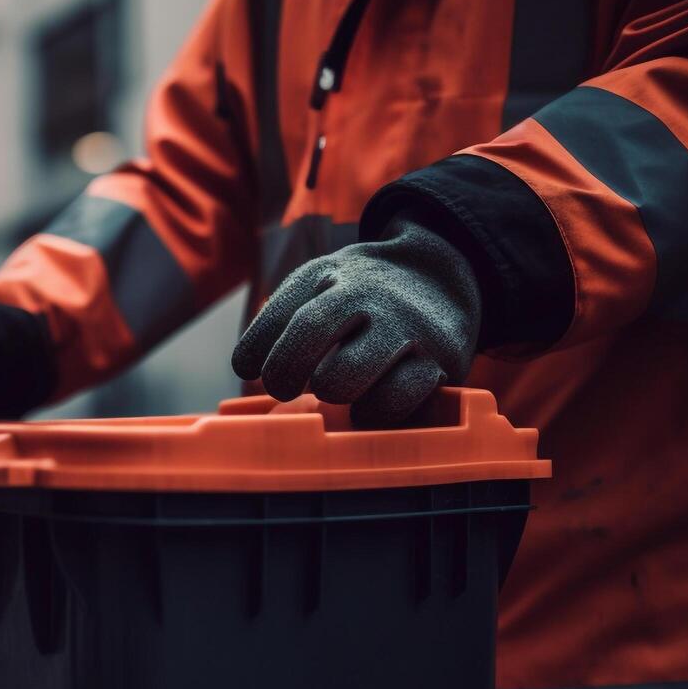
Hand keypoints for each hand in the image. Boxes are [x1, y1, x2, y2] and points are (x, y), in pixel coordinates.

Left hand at [231, 218, 480, 426]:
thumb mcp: (319, 282)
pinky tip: (368, 406)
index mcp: (332, 275)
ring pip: (349, 376)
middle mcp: (371, 296)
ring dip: (332, 392)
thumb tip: (246, 370)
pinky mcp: (441, 362)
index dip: (256, 350)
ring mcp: (408, 328)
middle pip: (309, 334)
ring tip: (335, 389)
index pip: (281, 314)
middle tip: (286, 387)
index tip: (251, 370)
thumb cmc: (360, 292)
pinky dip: (373, 413)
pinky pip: (396, 402)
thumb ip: (281, 317)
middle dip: (286, 372)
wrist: (438, 275)